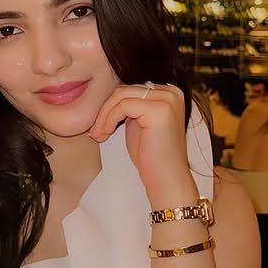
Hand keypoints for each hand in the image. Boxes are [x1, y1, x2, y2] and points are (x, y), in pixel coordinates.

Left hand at [89, 83, 196, 204]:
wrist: (166, 179)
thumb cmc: (152, 156)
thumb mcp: (139, 123)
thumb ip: (130, 107)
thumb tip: (109, 98)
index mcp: (169, 92)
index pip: (130, 88)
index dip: (111, 106)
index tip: (99, 124)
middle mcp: (171, 92)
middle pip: (125, 89)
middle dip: (105, 110)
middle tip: (95, 131)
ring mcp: (167, 99)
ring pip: (121, 96)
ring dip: (104, 115)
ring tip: (99, 133)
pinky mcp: (159, 110)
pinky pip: (122, 106)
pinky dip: (109, 119)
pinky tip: (106, 133)